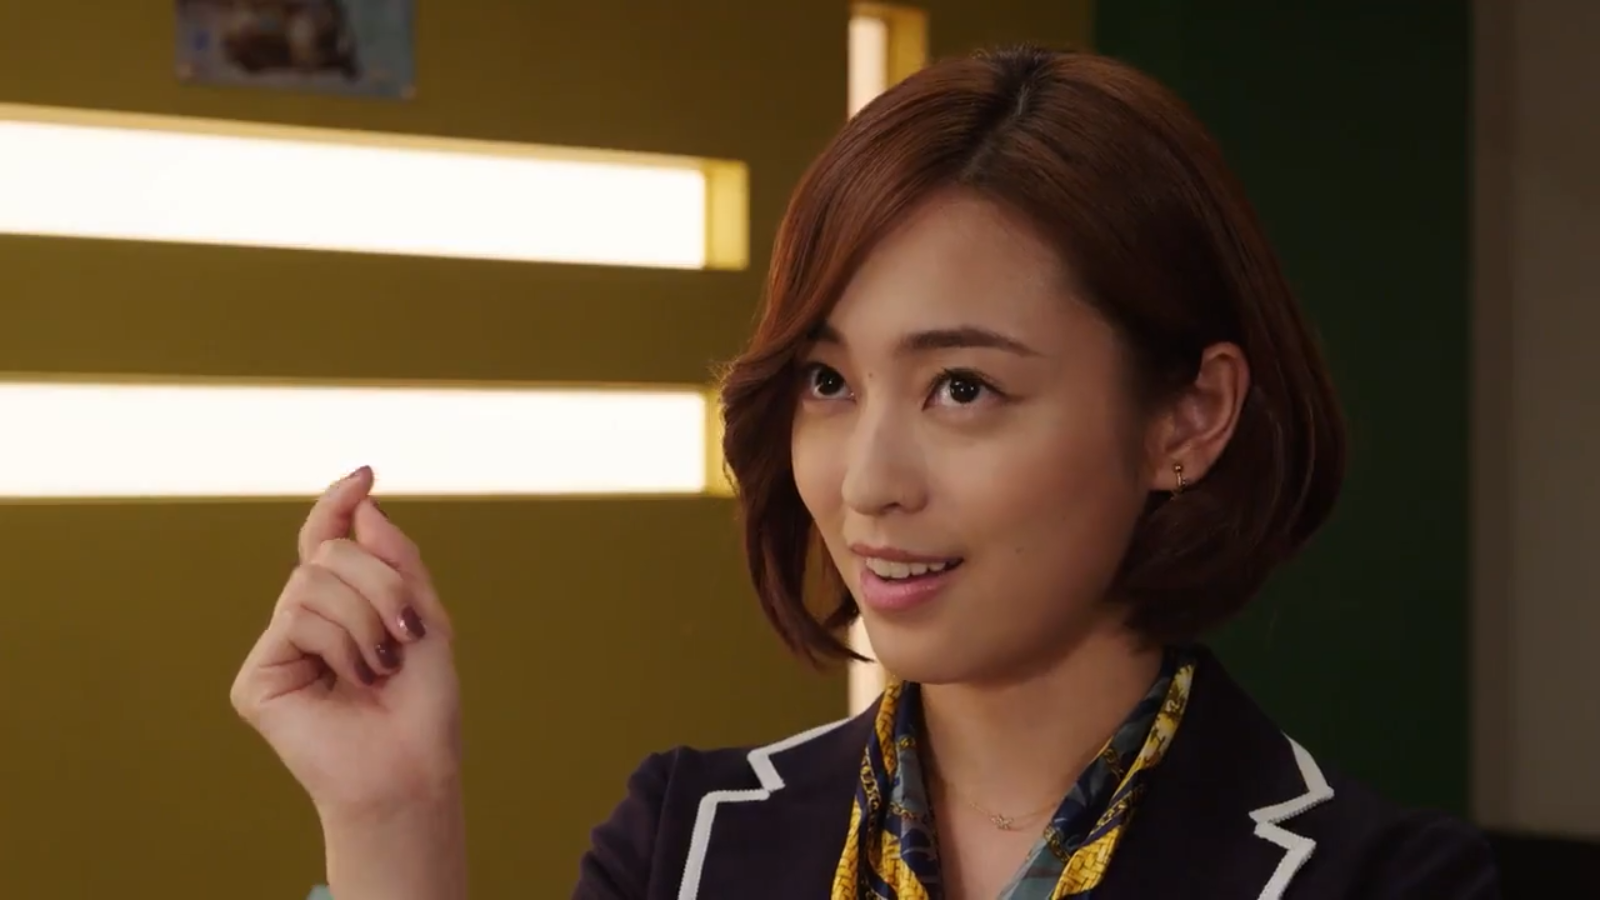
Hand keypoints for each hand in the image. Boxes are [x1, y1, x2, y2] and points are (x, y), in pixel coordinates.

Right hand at [231, 466, 461, 822]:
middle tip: (407, 631)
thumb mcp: (425, 615)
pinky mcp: (256, 678)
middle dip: (381, 584)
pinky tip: (354, 681)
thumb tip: (362, 503)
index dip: (338, 505)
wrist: (411, 766)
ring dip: (366, 619)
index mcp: (344, 606)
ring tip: (380, 666)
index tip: (363, 475)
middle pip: (328, 554)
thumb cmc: (424, 702)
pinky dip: (340, 644)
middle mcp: (304, 622)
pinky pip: (296, 619)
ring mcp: (277, 648)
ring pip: (311, 582)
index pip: (328, 541)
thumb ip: (395, 558)